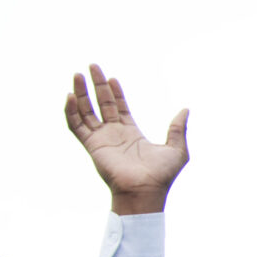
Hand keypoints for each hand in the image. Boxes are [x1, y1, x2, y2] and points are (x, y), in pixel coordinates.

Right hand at [63, 64, 187, 214]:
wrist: (145, 190)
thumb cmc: (162, 175)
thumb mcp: (176, 148)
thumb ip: (178, 128)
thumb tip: (185, 109)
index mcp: (131, 133)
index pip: (119, 107)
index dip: (115, 92)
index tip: (111, 78)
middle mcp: (114, 134)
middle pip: (101, 104)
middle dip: (96, 85)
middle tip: (92, 66)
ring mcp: (101, 139)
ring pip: (86, 111)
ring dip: (80, 93)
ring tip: (77, 75)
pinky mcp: (91, 145)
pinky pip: (76, 126)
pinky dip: (71, 111)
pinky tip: (71, 96)